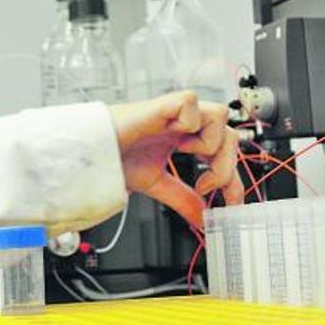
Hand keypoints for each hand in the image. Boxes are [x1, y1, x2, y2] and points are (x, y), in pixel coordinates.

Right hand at [108, 91, 244, 229]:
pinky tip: (172, 137)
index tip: (232, 203)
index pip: (224, 153)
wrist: (90, 155)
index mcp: (185, 138)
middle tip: (203, 186)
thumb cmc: (115, 158)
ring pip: (220, 115)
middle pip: (231, 135)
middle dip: (224, 167)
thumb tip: (203, 220)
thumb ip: (183, 199)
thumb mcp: (158, 184)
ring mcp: (176, 112)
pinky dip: (188, 123)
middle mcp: (185, 123)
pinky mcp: (164, 103)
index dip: (234, 178)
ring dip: (209, 143)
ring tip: (185, 155)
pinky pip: (193, 103)